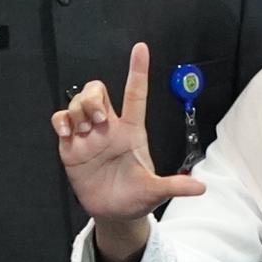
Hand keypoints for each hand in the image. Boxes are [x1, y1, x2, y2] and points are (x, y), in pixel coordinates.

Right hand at [54, 42, 207, 230]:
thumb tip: (201, 188)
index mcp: (133, 132)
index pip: (135, 94)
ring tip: (84, 131)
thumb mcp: (156, 192)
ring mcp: (88, 135)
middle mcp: (110, 128)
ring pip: (79, 102)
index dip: (137, 71)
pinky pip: (61, 120)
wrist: (113, 212)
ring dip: (79, 110)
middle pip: (99, 91)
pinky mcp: (70, 146)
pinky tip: (66, 133)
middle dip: (94, 96)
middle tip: (99, 120)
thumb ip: (175, 186)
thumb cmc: (137, 197)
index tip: (140, 49)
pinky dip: (61, 120)